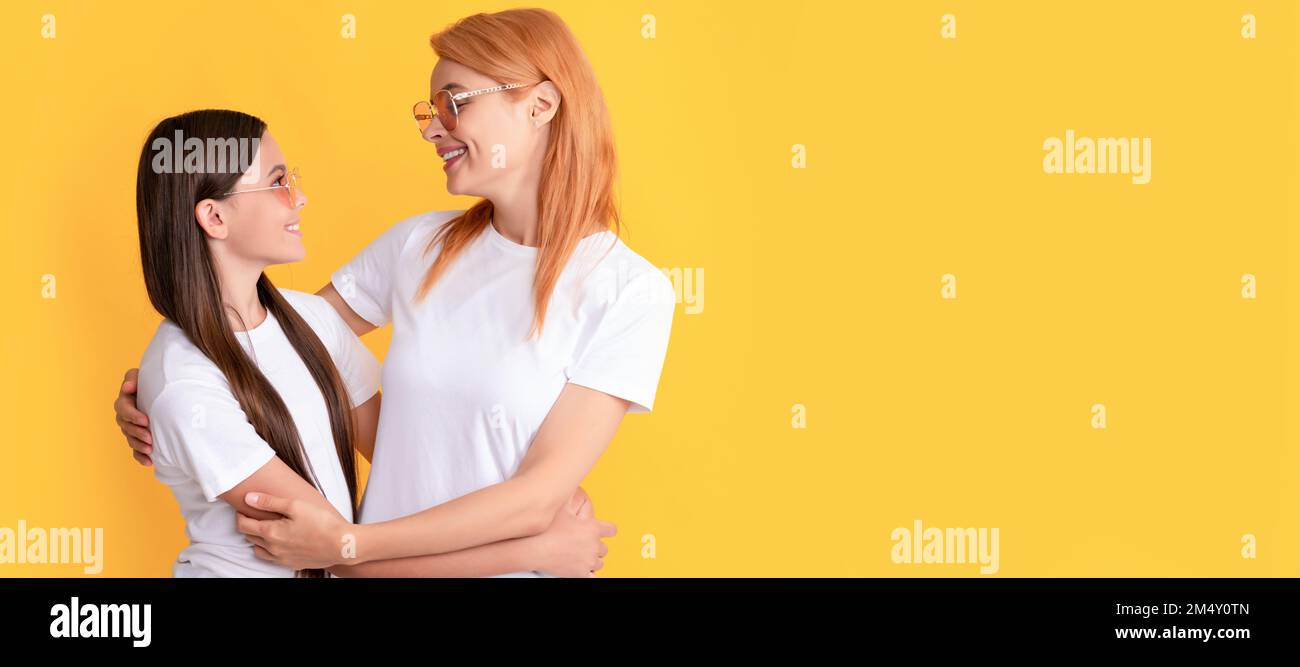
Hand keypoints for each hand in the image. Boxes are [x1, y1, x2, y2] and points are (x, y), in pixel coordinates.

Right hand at [114, 368, 152, 465]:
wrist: (163, 390)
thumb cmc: (152, 381)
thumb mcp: (143, 375)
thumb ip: (133, 378)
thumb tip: (127, 387)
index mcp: (125, 400)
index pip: (123, 409)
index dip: (133, 416)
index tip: (146, 421)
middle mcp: (125, 415)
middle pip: (126, 426)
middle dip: (137, 433)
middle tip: (150, 438)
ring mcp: (131, 428)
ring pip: (130, 439)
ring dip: (139, 446)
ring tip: (151, 450)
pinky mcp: (138, 437)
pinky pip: (136, 450)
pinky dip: (140, 457)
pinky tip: (149, 462)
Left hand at [236, 492, 353, 569]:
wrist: (341, 544)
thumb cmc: (321, 523)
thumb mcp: (295, 505)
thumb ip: (269, 502)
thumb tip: (249, 498)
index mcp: (271, 532)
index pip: (244, 525)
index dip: (240, 515)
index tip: (243, 508)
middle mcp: (272, 548)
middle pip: (249, 537)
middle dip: (247, 525)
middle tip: (253, 515)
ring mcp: (281, 558)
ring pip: (258, 550)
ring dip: (256, 539)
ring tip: (265, 529)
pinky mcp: (291, 564)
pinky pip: (271, 559)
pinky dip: (268, 550)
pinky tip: (278, 542)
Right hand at [531, 486, 616, 577]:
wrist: (533, 549)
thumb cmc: (545, 528)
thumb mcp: (560, 506)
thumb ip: (570, 495)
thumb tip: (572, 483)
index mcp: (592, 529)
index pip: (611, 529)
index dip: (609, 529)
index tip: (607, 530)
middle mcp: (593, 546)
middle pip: (604, 548)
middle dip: (596, 545)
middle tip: (585, 543)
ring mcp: (587, 561)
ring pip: (599, 562)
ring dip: (593, 559)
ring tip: (582, 556)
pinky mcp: (580, 574)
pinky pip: (593, 577)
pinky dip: (590, 574)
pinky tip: (584, 569)